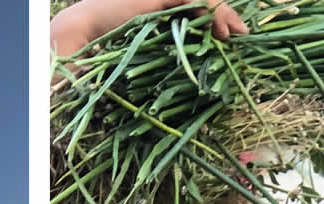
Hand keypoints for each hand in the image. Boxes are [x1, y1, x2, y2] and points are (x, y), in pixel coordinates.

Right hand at [51, 0, 247, 58]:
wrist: (82, 28)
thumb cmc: (101, 44)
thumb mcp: (138, 50)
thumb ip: (157, 53)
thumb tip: (173, 75)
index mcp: (159, 7)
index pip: (195, 7)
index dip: (214, 18)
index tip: (228, 37)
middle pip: (203, 1)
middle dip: (224, 16)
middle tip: (241, 34)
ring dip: (224, 14)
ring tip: (236, 33)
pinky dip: (214, 12)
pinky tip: (222, 32)